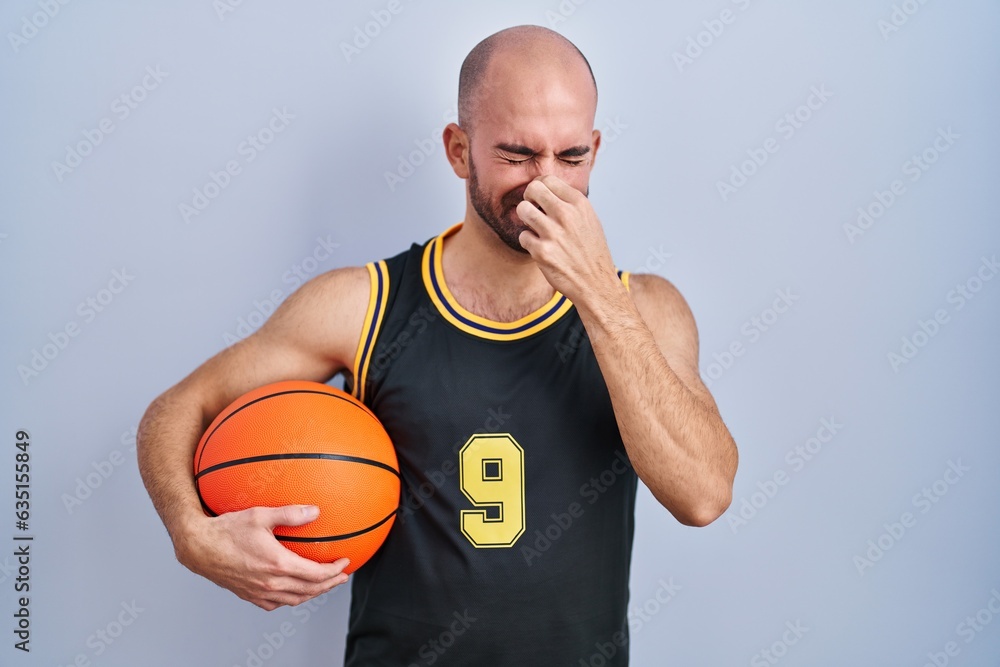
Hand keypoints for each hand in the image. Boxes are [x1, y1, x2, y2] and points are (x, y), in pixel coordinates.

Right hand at [173, 505, 349, 610]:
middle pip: (310, 590)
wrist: (198, 548)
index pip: (316, 574)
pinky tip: (295, 590)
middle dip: (330, 584)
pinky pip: (277, 603)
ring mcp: (259, 592)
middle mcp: (270, 583)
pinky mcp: (249, 596)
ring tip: (324, 584)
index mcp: (277, 564)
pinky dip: (292, 598)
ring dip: (314, 593)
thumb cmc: (227, 529)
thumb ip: (290, 513)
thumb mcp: (260, 514)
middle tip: (342, 576)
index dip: (335, 570)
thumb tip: (315, 511)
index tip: (346, 562)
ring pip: (295, 599)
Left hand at [515, 175, 617, 302]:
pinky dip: (528, 242)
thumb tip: (547, 189)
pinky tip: (540, 248)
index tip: (539, 198)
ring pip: (522, 210)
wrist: (596, 283)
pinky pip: (523, 236)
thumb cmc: (592, 252)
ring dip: (525, 218)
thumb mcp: (589, 219)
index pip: (548, 179)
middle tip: (532, 209)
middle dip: (528, 198)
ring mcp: (553, 233)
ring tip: (534, 228)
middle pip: (532, 189)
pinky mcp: (542, 252)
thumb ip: (570, 203)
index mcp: (579, 204)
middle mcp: (566, 215)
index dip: (539, 187)